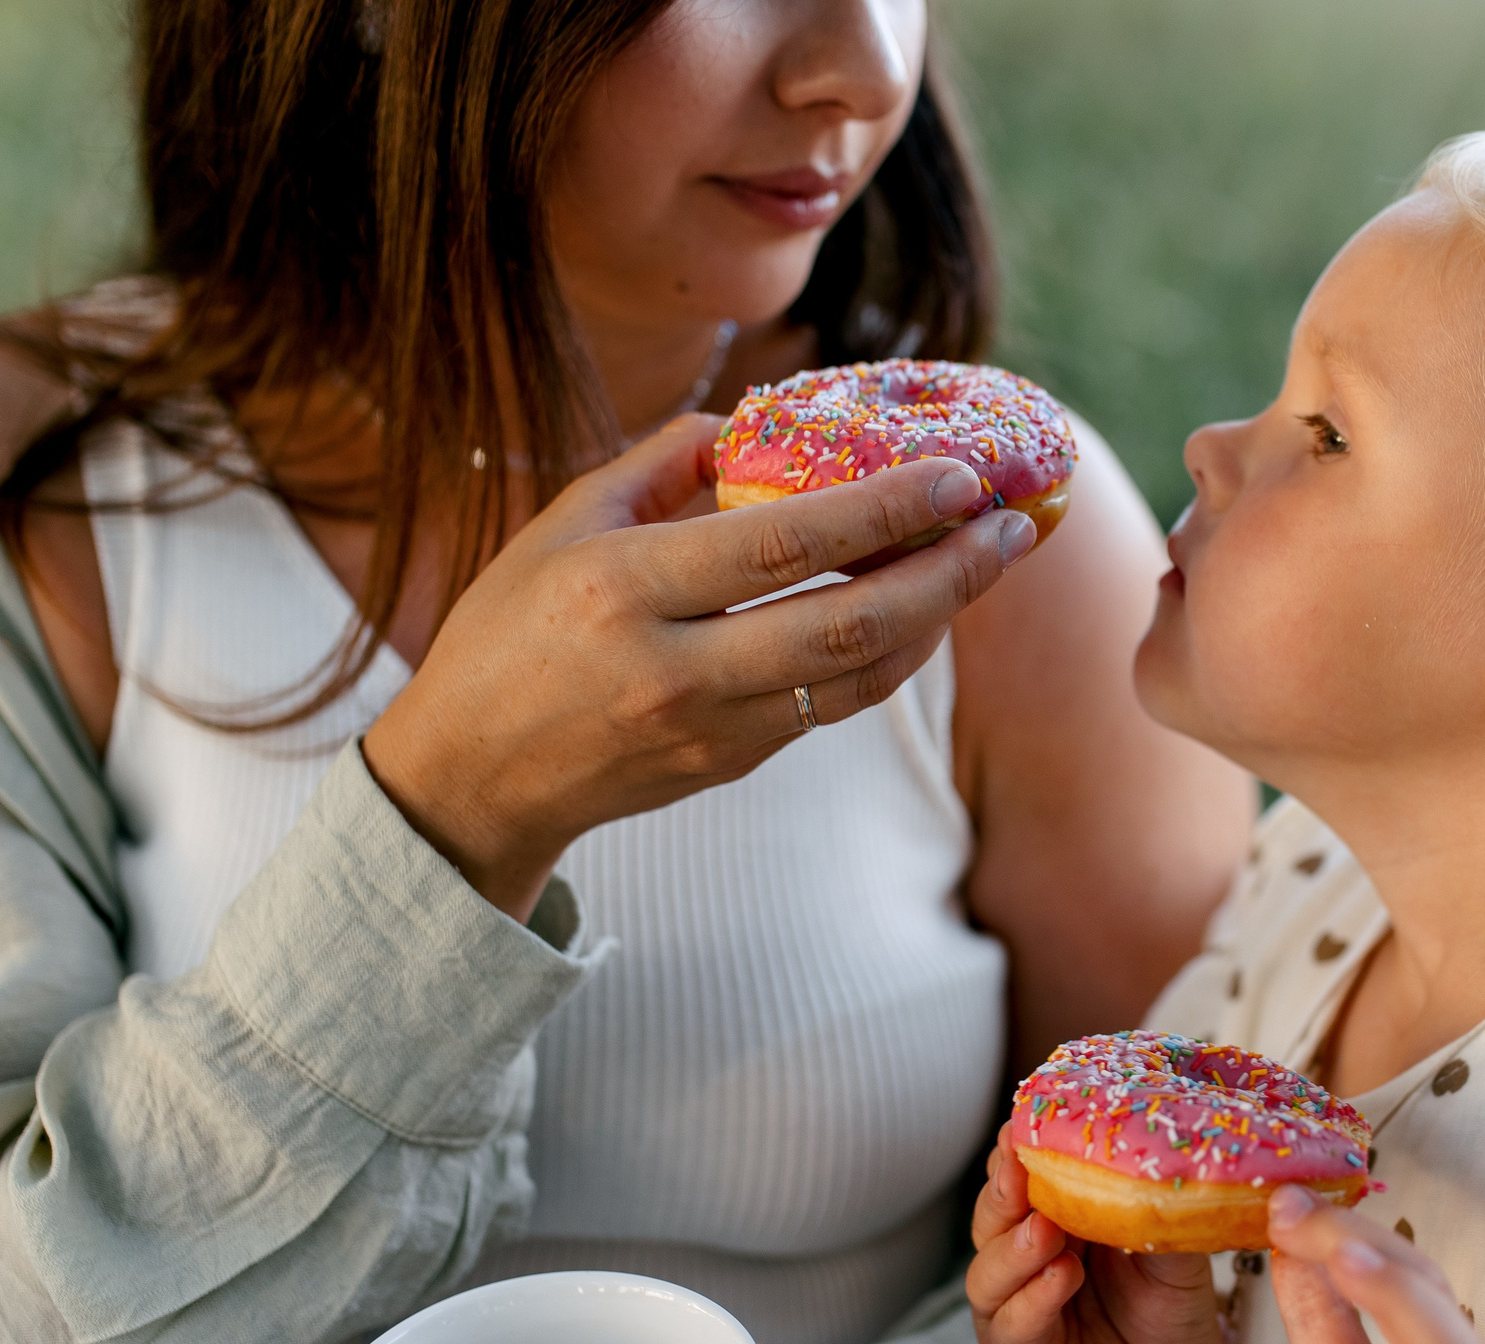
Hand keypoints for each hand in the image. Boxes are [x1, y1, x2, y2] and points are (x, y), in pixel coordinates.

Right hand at [367, 418, 1036, 917]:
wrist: (472, 777)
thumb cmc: (510, 631)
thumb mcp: (562, 527)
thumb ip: (660, 466)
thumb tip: (754, 426)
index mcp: (624, 589)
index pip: (783, 543)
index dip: (883, 509)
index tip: (957, 475)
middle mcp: (675, 667)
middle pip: (849, 622)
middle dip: (949, 572)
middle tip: (1011, 526)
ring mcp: (711, 728)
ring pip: (860, 674)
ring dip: (939, 617)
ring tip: (987, 561)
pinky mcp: (733, 764)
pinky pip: (834, 704)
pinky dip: (890, 652)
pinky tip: (924, 608)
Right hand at [965, 1132, 1229, 1343]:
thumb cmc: (1171, 1313)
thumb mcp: (1171, 1254)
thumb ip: (1155, 1214)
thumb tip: (1162, 1158)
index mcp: (1052, 1220)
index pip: (1019, 1178)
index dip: (1018, 1151)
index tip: (1025, 1124)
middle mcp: (1021, 1261)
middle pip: (991, 1218)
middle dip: (1003, 1191)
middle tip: (1021, 1169)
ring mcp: (1012, 1313)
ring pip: (986, 1273)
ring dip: (1013, 1248)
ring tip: (1044, 1230)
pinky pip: (1010, 1329)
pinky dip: (1031, 1302)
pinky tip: (1059, 1280)